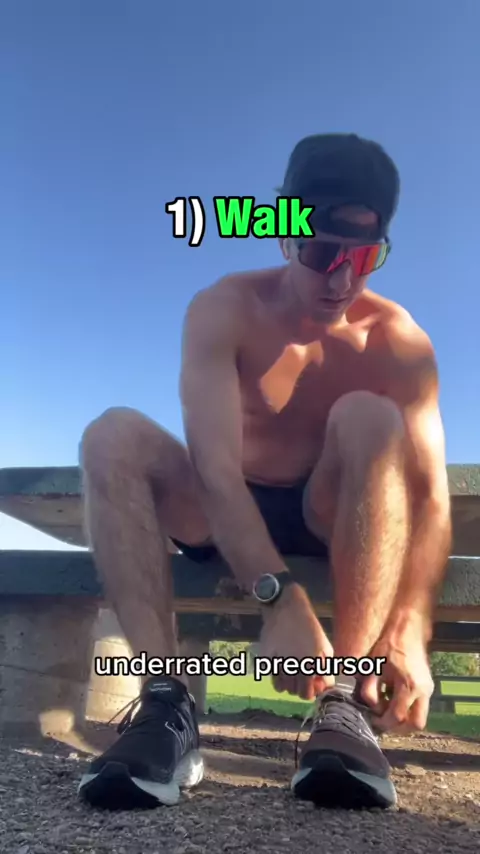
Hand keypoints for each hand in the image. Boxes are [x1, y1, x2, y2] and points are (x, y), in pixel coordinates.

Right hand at [258, 583, 334, 700]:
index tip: (312, 684)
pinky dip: (277, 677)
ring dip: (289, 684)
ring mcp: (279, 663)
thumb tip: (324, 685)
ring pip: (283, 688)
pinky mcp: (266, 657)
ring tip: (292, 673)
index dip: (311, 692)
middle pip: (295, 693)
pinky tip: (282, 668)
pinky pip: (272, 677)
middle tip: (302, 678)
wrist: (287, 608)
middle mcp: (294, 667)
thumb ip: (326, 668)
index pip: (308, 694)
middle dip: (300, 688)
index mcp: (310, 665)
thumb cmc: (309, 626)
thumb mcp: (324, 646)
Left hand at [358, 616, 433, 732]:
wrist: (405, 628)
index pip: (398, 717)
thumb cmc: (388, 645)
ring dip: (404, 717)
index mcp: (410, 686)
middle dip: (399, 726)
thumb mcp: (374, 667)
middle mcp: (423, 691)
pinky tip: (392, 697)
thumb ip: (370, 690)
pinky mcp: (427, 685)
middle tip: (383, 720)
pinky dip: (407, 707)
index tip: (372, 720)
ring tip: (386, 707)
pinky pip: (420, 705)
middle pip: (416, 723)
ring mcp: (428, 688)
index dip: (383, 722)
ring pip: (420, 716)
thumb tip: (370, 707)